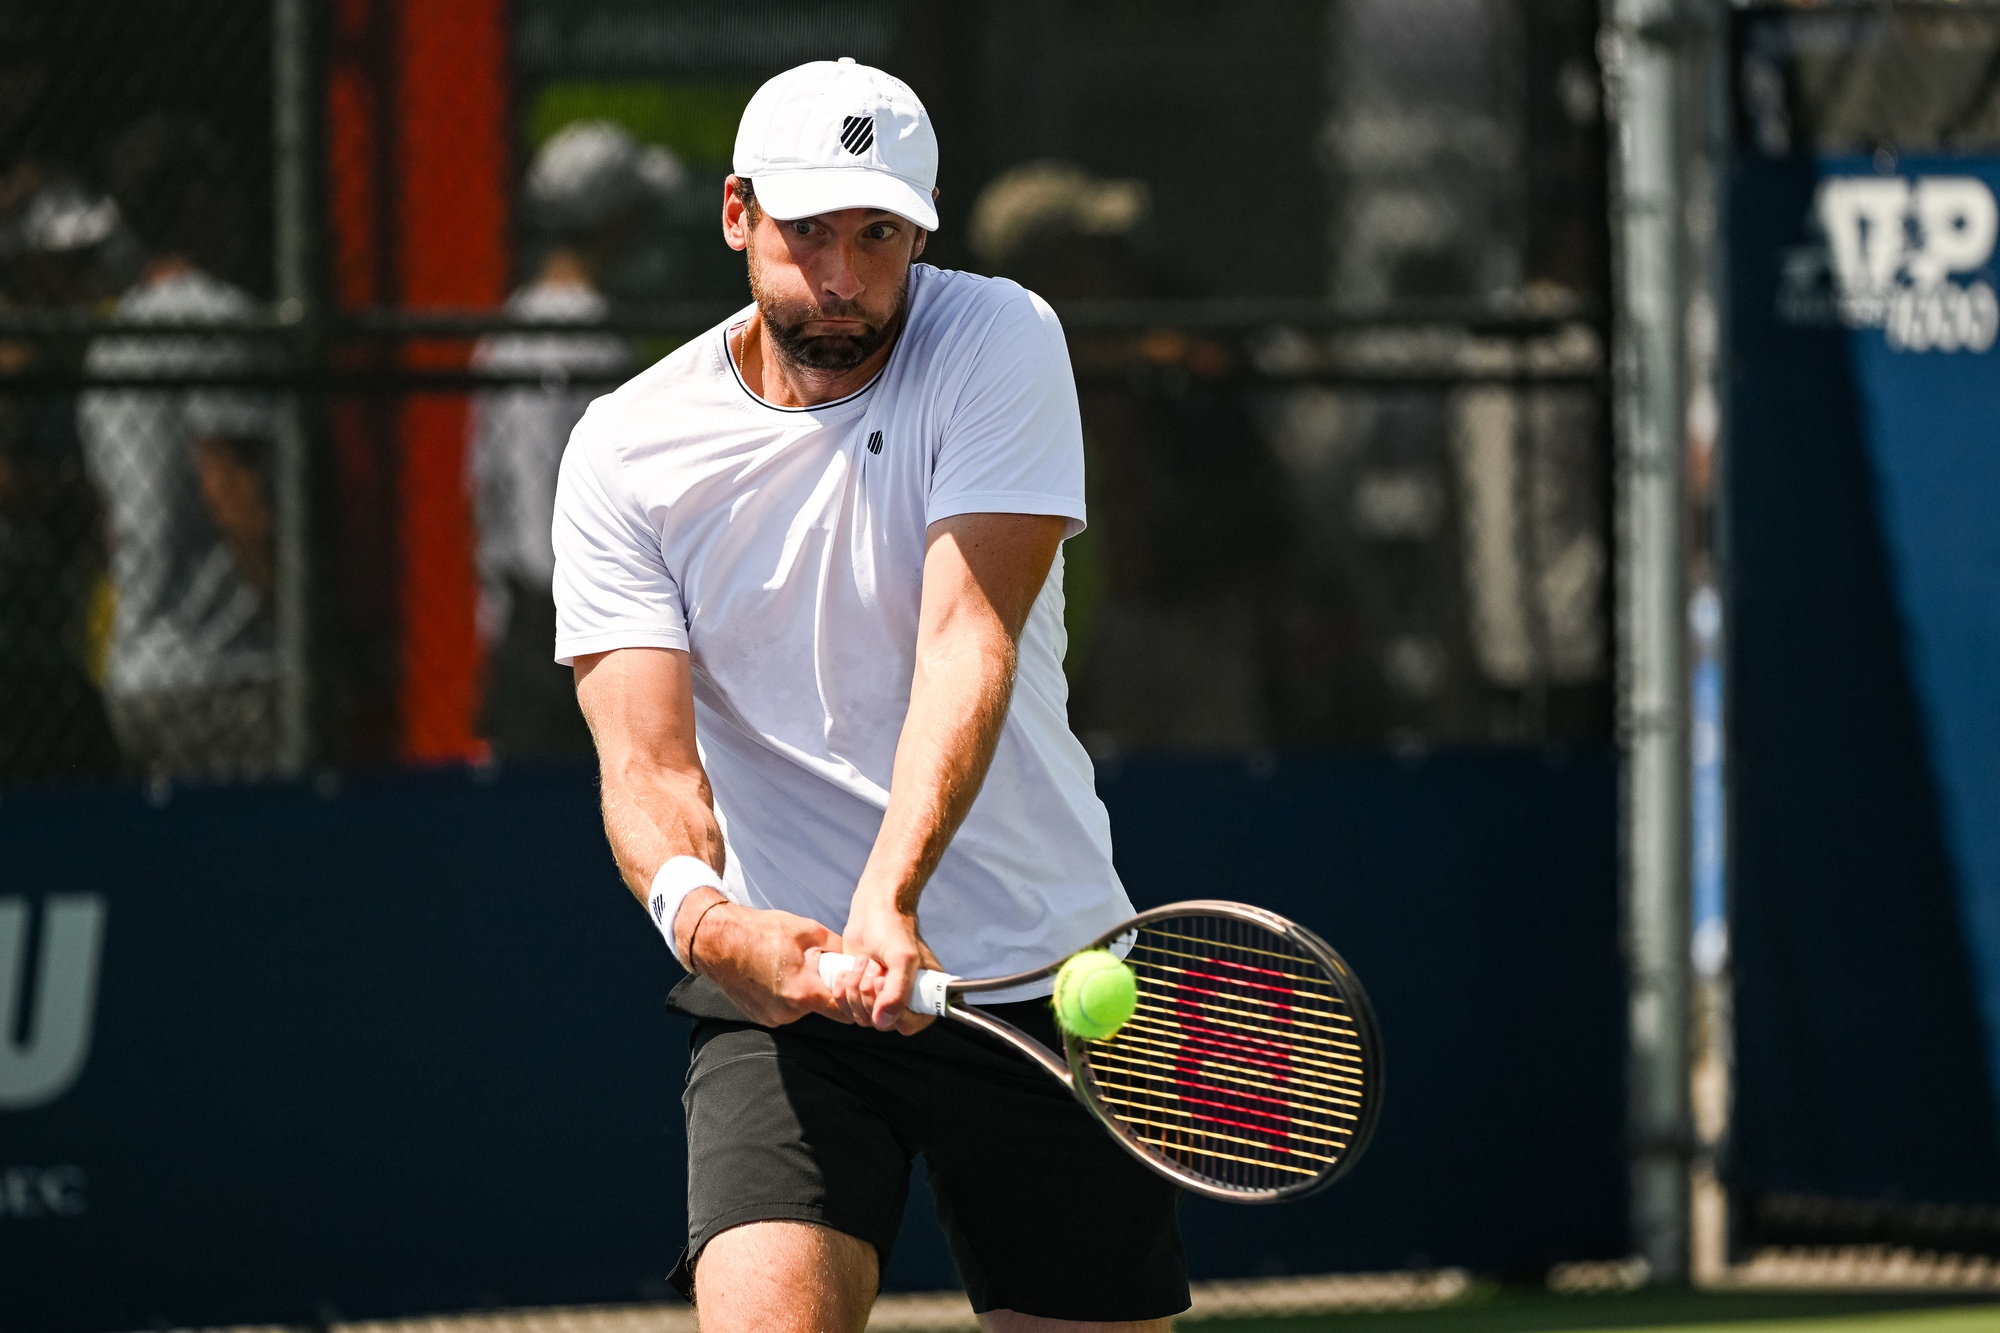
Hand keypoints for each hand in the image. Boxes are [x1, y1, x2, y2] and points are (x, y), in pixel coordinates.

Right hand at [677, 892, 850, 1026]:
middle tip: (824, 967)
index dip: (856, 999)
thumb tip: (858, 959)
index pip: (845, 1011)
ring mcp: (773, 1018)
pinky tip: (780, 975)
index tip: (857, 985)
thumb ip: (837, 948)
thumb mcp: (808, 930)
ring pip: (806, 1010)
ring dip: (808, 992)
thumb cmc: (762, 931)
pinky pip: (788, 1010)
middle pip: (825, 1010)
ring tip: (796, 967)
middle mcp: (788, 1012)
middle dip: (830, 991)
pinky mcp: (762, 1018)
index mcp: (802, 991)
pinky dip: (790, 996)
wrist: (717, 941)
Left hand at [836, 890, 941, 1033]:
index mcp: (926, 994)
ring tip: (863, 963)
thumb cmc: (892, 929)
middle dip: (870, 993)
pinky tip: (847, 969)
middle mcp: (905, 1000)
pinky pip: (848, 1009)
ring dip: (855, 988)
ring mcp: (882, 998)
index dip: (892, 1009)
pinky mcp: (862, 994)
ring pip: (862, 1017)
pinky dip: (842, 990)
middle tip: (874, 966)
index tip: (884, 981)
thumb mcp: (902, 958)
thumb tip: (882, 1022)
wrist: (871, 910)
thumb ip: (896, 993)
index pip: (909, 1024)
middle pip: (881, 1023)